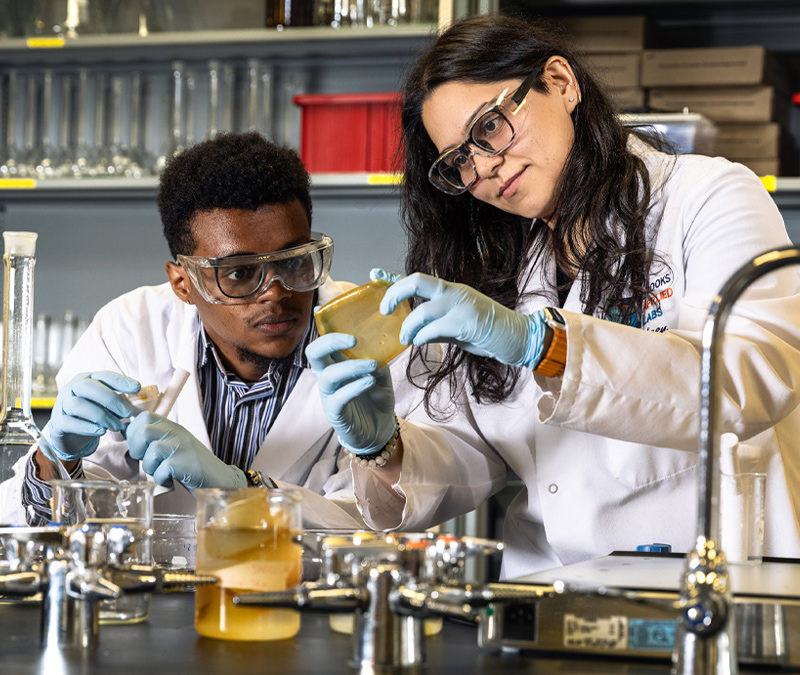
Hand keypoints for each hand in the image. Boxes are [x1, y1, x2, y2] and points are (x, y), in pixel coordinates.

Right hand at [42, 371, 140, 460]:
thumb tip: (137, 403)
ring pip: (79, 405)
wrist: (69, 434)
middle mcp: (72, 388)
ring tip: (117, 426)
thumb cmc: (92, 414)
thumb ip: (118, 401)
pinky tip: (101, 431)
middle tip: (128, 412)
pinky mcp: (58, 422)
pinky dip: (87, 427)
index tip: (138, 388)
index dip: (120, 381)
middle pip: (88, 387)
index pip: (104, 376)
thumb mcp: (105, 405)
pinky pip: (70, 422)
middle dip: (111, 399)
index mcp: (86, 379)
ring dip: (101, 416)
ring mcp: (62, 405)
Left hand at [126, 412, 246, 491]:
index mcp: (172, 427)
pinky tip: (170, 480)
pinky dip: (161, 479)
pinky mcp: (185, 463)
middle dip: (137, 449)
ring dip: (150, 467)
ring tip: (161, 472)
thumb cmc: (192, 465)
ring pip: (151, 451)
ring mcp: (182, 447)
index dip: (133, 432)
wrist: (218, 478)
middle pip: (143, 430)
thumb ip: (155, 438)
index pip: (144, 416)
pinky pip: (161, 470)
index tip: (139, 447)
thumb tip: (128, 435)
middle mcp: (177, 433)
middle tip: (146, 460)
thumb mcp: (174, 445)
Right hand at [305, 332, 396, 454]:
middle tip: (353, 339)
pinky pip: (339, 397)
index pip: (324, 341)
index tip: (343, 319)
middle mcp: (327, 376)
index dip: (326, 328)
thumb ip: (378, 360)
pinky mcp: (335, 412)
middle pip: (314, 353)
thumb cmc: (376, 398)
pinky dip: (355, 387)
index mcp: (335, 363)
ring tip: (371, 365)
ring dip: (351, 366)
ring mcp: (329, 394)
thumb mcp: (381, 375)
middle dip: (330, 341)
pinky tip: (369, 382)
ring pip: (328, 375)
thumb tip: (378, 349)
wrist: (379, 429)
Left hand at [378, 270, 546, 369]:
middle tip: (385, 311)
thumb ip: (438, 326)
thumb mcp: (458, 327)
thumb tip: (416, 332)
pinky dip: (423, 336)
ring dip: (408, 327)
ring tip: (405, 338)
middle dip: (394, 294)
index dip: (395, 281)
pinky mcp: (467, 322)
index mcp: (452, 291)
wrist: (520, 339)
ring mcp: (461, 305)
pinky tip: (420, 342)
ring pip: (422, 310)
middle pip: (416, 281)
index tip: (376, 282)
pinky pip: (435, 328)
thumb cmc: (489, 333)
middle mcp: (455, 292)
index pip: (418, 280)